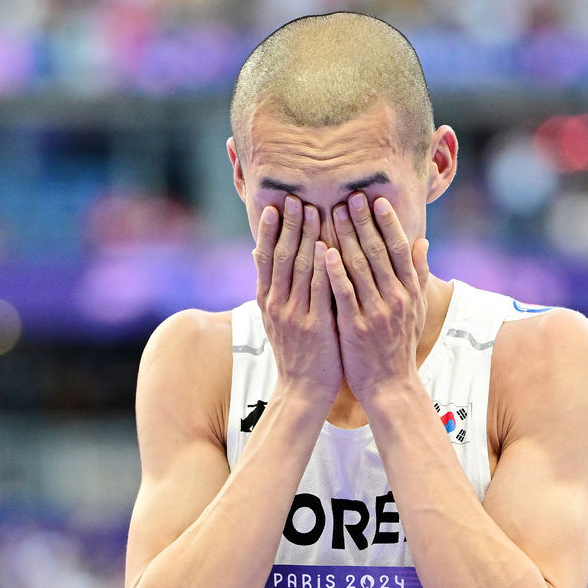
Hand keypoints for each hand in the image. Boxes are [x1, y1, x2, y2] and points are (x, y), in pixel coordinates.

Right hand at [253, 195, 342, 405]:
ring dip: (308, 237)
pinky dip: (324, 267)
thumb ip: (269, 284)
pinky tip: (330, 247)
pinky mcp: (316, 326)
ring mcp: (296, 315)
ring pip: (301, 269)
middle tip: (297, 198)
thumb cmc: (296, 351)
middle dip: (290, 225)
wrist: (303, 390)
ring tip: (315, 210)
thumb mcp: (274, 317)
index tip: (277, 205)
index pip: (267, 258)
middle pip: (283, 257)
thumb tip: (256, 250)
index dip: (272, 230)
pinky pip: (320, 291)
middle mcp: (277, 304)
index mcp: (268, 300)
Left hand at [324, 193, 429, 403]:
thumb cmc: (398, 346)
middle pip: (378, 252)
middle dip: (363, 222)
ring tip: (333, 213)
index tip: (376, 199)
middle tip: (349, 196)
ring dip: (346, 237)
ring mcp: (376, 312)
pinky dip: (335, 272)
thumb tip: (423, 242)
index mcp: (408, 292)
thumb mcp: (415, 309)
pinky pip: (344, 294)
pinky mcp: (356, 327)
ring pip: (360, 267)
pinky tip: (325, 251)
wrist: (390, 386)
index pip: (399, 249)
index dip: (388, 222)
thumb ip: (417, 275)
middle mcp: (395, 298)